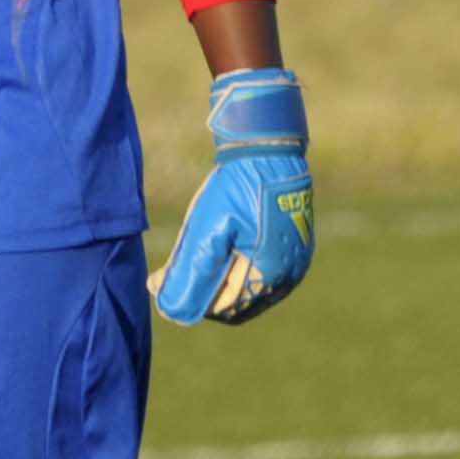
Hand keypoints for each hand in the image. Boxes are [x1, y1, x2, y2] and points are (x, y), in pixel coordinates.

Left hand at [153, 67, 314, 324]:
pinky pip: (265, 276)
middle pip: (237, 303)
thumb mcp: (206, 231)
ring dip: (219, 284)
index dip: (189, 301)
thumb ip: (189, 273)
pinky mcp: (298, 249)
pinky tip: (218, 254)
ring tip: (190, 261)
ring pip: (251, 292)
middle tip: (170, 274)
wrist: (268, 149)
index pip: (222, 308)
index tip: (162, 284)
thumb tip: (171, 309)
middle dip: (202, 292)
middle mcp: (289, 275)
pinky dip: (238, 272)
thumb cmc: (236, 187)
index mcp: (270, 274)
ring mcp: (297, 262)